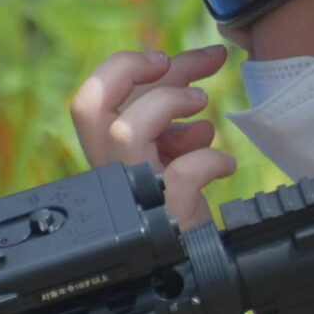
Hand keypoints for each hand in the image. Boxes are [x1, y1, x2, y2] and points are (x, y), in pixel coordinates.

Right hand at [68, 43, 234, 229]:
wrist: (195, 256)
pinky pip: (179, 176)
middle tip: (177, 64)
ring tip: (204, 108)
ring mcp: (132, 194)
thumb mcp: (174, 143)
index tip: (164, 57)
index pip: (91, 98)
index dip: (122, 67)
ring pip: (124, 132)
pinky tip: (224, 164)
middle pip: (88, 106)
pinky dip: (208, 160)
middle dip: (133, 72)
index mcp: (108, 152)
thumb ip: (176, 104)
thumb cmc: (184, 198)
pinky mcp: (165, 216)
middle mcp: (111, 171)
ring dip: (166, 106)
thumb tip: (207, 57)